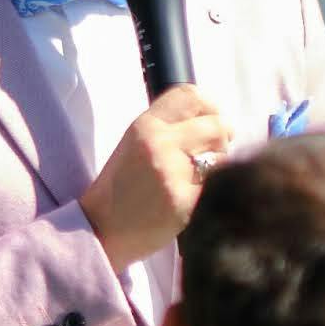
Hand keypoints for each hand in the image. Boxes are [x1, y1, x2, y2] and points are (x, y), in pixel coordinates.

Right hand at [82, 83, 234, 266]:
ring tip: (198, 180)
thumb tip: (216, 119)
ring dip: (220, 167)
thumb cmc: (122, 188)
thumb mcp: (137, 145)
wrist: (101, 230)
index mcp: (145, 125)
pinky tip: (195, 199)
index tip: (210, 123)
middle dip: (222, 141)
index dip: (210, 107)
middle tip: (209, 157)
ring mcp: (171, 172)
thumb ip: (170, 129)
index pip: (191, 95)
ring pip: (223, 156)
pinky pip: (219, 185)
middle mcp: (158, 142)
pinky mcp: (184, 200)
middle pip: (217, 125)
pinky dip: (214, 191)